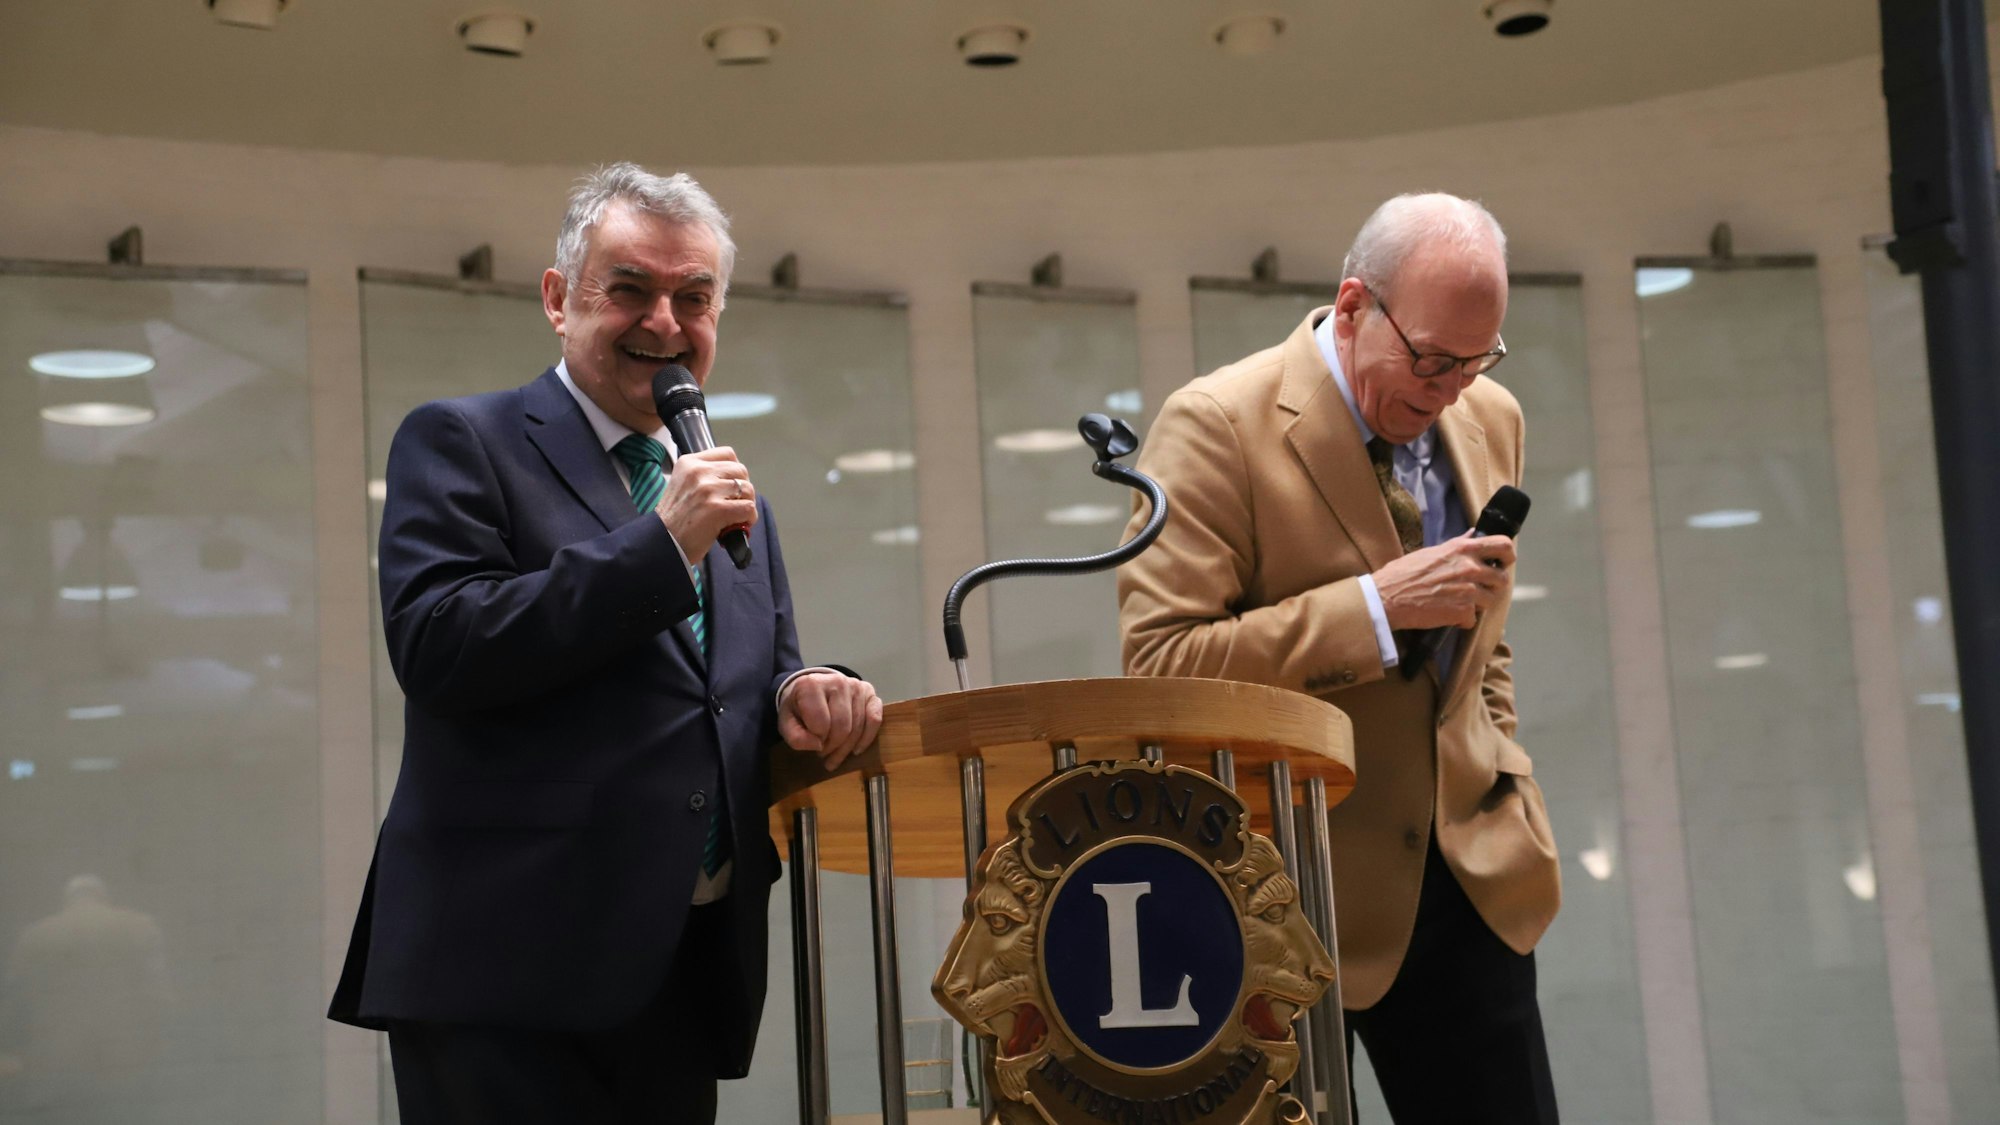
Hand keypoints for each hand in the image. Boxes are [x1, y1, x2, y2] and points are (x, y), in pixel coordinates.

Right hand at [655, 446, 756, 561]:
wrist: (662, 543)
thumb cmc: (673, 520)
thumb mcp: (681, 485)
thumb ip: (702, 477)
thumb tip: (731, 480)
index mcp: (689, 463)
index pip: (727, 454)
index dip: (735, 470)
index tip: (731, 485)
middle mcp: (698, 472)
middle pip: (740, 470)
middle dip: (743, 488)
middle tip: (736, 503)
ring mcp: (708, 489)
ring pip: (747, 488)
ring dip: (747, 503)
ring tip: (738, 516)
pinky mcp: (718, 509)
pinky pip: (748, 508)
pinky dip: (749, 518)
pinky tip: (739, 525)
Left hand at [779, 672, 884, 769]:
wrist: (811, 689)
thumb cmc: (798, 708)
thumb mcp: (786, 723)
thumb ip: (795, 737)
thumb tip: (817, 746)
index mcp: (812, 685)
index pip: (821, 724)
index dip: (816, 741)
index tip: (812, 743)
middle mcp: (837, 681)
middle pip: (842, 727)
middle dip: (832, 747)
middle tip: (823, 754)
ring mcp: (856, 686)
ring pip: (858, 727)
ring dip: (846, 748)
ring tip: (835, 755)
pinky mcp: (869, 692)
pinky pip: (875, 719)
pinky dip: (867, 738)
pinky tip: (856, 749)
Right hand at [1372, 531, 1514, 630]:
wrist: (1387, 598)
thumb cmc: (1403, 574)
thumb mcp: (1432, 551)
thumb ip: (1457, 544)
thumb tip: (1473, 534)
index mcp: (1462, 549)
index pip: (1503, 545)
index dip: (1507, 555)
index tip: (1503, 562)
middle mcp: (1470, 568)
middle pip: (1501, 579)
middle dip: (1491, 585)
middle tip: (1476, 588)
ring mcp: (1468, 591)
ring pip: (1490, 600)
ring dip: (1477, 604)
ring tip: (1457, 602)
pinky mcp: (1462, 612)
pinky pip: (1472, 619)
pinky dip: (1462, 620)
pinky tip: (1447, 614)